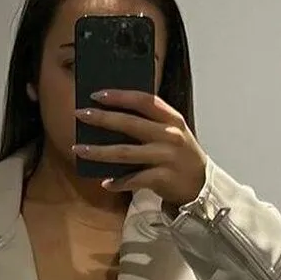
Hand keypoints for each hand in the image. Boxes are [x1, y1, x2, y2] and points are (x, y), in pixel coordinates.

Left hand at [72, 90, 206, 209]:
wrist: (201, 185)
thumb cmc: (180, 155)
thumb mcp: (172, 132)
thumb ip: (150, 123)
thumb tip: (112, 116)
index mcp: (171, 119)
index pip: (144, 100)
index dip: (120, 96)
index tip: (97, 94)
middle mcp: (169, 135)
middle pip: (130, 124)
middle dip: (102, 118)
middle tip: (80, 115)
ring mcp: (166, 157)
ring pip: (126, 152)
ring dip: (99, 151)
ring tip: (79, 149)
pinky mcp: (163, 178)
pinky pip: (134, 179)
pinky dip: (118, 182)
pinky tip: (105, 182)